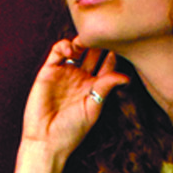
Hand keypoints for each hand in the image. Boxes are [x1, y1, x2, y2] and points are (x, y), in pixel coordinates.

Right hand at [21, 39, 129, 161]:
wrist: (46, 140)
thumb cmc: (71, 131)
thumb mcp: (94, 108)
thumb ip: (106, 88)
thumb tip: (126, 76)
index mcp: (95, 87)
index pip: (108, 64)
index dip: (114, 53)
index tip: (121, 44)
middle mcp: (81, 78)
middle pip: (93, 53)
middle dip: (100, 42)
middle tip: (105, 32)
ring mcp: (65, 73)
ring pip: (77, 48)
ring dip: (84, 40)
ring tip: (89, 39)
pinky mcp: (48, 71)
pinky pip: (57, 51)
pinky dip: (65, 45)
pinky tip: (73, 49)